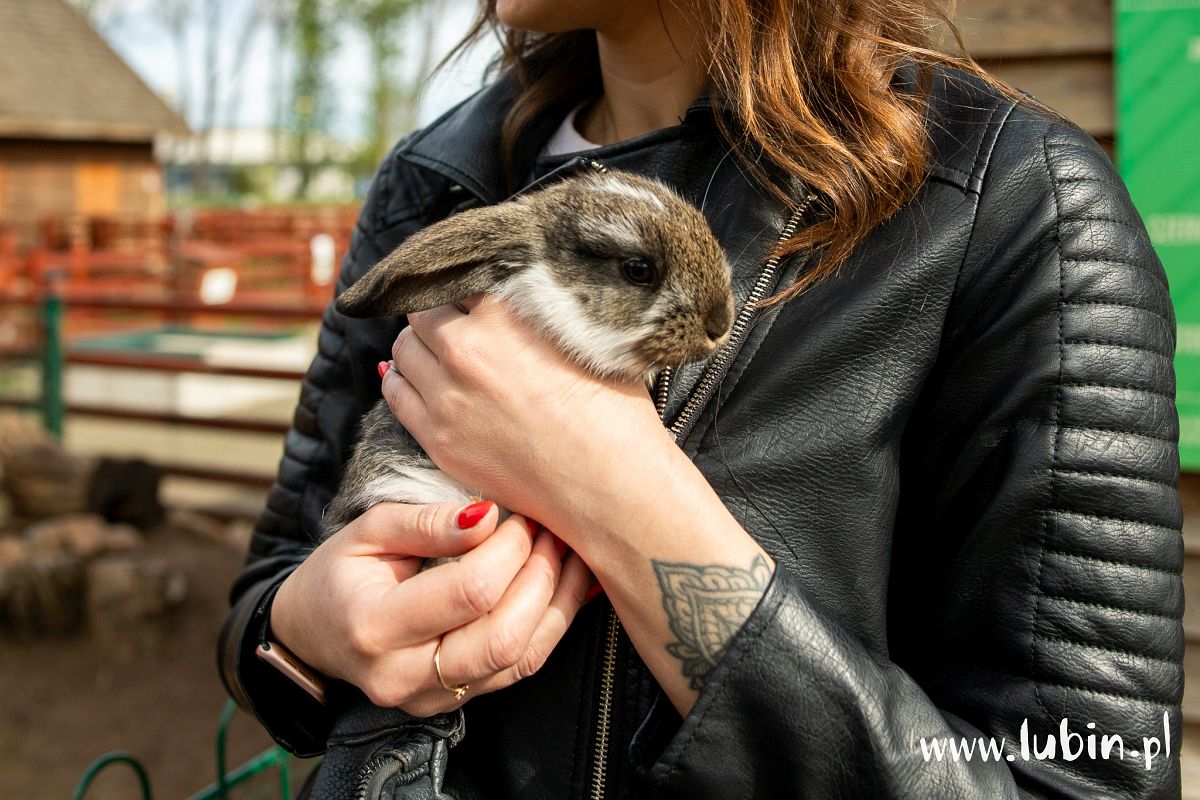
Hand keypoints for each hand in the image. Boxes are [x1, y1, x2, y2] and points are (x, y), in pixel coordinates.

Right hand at [270, 500, 593, 715]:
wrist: (313, 635)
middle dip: (540, 575)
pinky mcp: (457, 703)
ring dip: (557, 601)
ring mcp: (432, 697)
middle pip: (502, 636)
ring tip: (568, 553)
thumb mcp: (367, 531)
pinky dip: (553, 624)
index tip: (518, 515)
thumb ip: (425, 523)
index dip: (508, 549)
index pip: (468, 591)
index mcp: (373, 626)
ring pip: (521, 658)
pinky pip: (521, 668)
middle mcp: (402, 674)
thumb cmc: (341, 573)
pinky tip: (568, 586)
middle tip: (550, 531)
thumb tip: (488, 516)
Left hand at [382, 296, 674, 548]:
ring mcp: (446, 394)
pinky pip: (395, 392)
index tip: (475, 296)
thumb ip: (548, 311)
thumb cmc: (615, 415)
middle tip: (457, 324)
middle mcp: (467, 347)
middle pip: (423, 310)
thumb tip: (534, 290)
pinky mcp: (437, 436)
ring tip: (438, 352)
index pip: (462, 277)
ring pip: (403, 348)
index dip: (469, 287)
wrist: (610, 486)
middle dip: (439, 313)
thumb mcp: (592, 342)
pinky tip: (418, 380)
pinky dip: (401, 379)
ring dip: (418, 344)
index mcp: (506, 313)